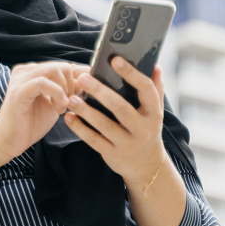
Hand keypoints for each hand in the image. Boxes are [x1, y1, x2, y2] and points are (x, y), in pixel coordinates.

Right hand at [0, 62, 86, 159]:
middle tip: (70, 103)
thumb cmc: (31, 123)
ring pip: (53, 69)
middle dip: (72, 85)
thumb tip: (87, 75)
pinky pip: (42, 83)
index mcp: (34, 72)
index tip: (84, 93)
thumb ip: (69, 89)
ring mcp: (20, 79)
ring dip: (64, 89)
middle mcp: (26, 71)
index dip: (78, 78)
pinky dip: (56, 93)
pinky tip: (58, 107)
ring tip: (62, 107)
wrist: (10, 141)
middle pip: (61, 65)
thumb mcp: (56, 103)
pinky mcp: (18, 91)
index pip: (64, 65)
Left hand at [63, 57, 167, 187]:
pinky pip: (94, 140)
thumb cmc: (147, 129)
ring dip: (85, 111)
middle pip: (120, 107)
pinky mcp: (113, 154)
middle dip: (100, 91)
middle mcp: (142, 129)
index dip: (131, 73)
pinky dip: (79, 128)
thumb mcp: (155, 110)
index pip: (146, 89)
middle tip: (83, 78)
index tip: (115, 59)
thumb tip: (155, 65)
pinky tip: (68, 117)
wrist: (146, 166)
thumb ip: (155, 88)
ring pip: (104, 125)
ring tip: (71, 98)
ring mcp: (128, 143)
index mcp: (154, 113)